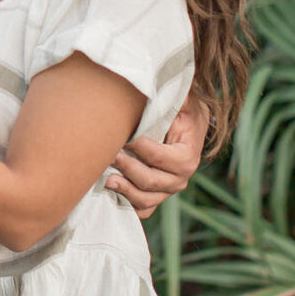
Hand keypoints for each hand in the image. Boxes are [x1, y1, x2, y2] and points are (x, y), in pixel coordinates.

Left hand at [106, 95, 207, 219]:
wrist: (184, 124)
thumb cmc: (179, 109)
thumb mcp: (180, 99)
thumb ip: (167, 97)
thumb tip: (147, 85)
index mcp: (188, 154)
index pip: (163, 157)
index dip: (141, 148)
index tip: (124, 135)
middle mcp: (180, 177)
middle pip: (151, 181)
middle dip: (127, 168)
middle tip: (109, 153)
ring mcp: (167, 190)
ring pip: (145, 199)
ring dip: (124, 189)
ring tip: (106, 178)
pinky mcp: (155, 196)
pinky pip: (141, 209)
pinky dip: (125, 203)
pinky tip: (109, 189)